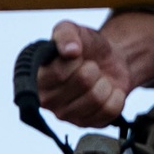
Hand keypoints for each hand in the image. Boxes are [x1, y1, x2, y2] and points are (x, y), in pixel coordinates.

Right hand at [36, 13, 153, 124]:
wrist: (108, 62)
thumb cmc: (85, 47)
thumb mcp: (72, 29)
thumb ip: (65, 33)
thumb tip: (70, 50)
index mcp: (37, 78)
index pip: (60, 72)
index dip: (76, 59)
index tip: (76, 55)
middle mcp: (46, 100)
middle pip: (83, 82)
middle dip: (93, 69)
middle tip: (90, 68)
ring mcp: (66, 116)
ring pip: (97, 97)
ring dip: (105, 82)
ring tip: (98, 79)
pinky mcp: (87, 124)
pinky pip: (110, 109)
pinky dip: (116, 96)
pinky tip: (107, 92)